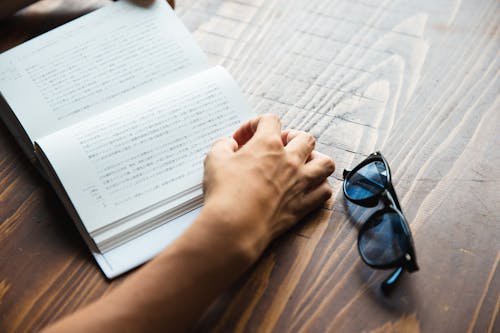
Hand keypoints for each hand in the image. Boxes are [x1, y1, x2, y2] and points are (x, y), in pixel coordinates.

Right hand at [202, 114, 334, 260]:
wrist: (235, 227)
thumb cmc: (224, 193)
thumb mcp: (214, 160)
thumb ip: (222, 146)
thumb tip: (228, 144)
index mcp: (268, 145)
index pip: (271, 120)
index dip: (255, 125)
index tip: (242, 139)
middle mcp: (290, 160)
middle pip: (306, 138)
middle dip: (292, 138)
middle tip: (278, 148)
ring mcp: (301, 183)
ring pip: (326, 163)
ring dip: (316, 160)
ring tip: (302, 165)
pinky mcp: (303, 205)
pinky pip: (324, 192)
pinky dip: (319, 188)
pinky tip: (307, 189)